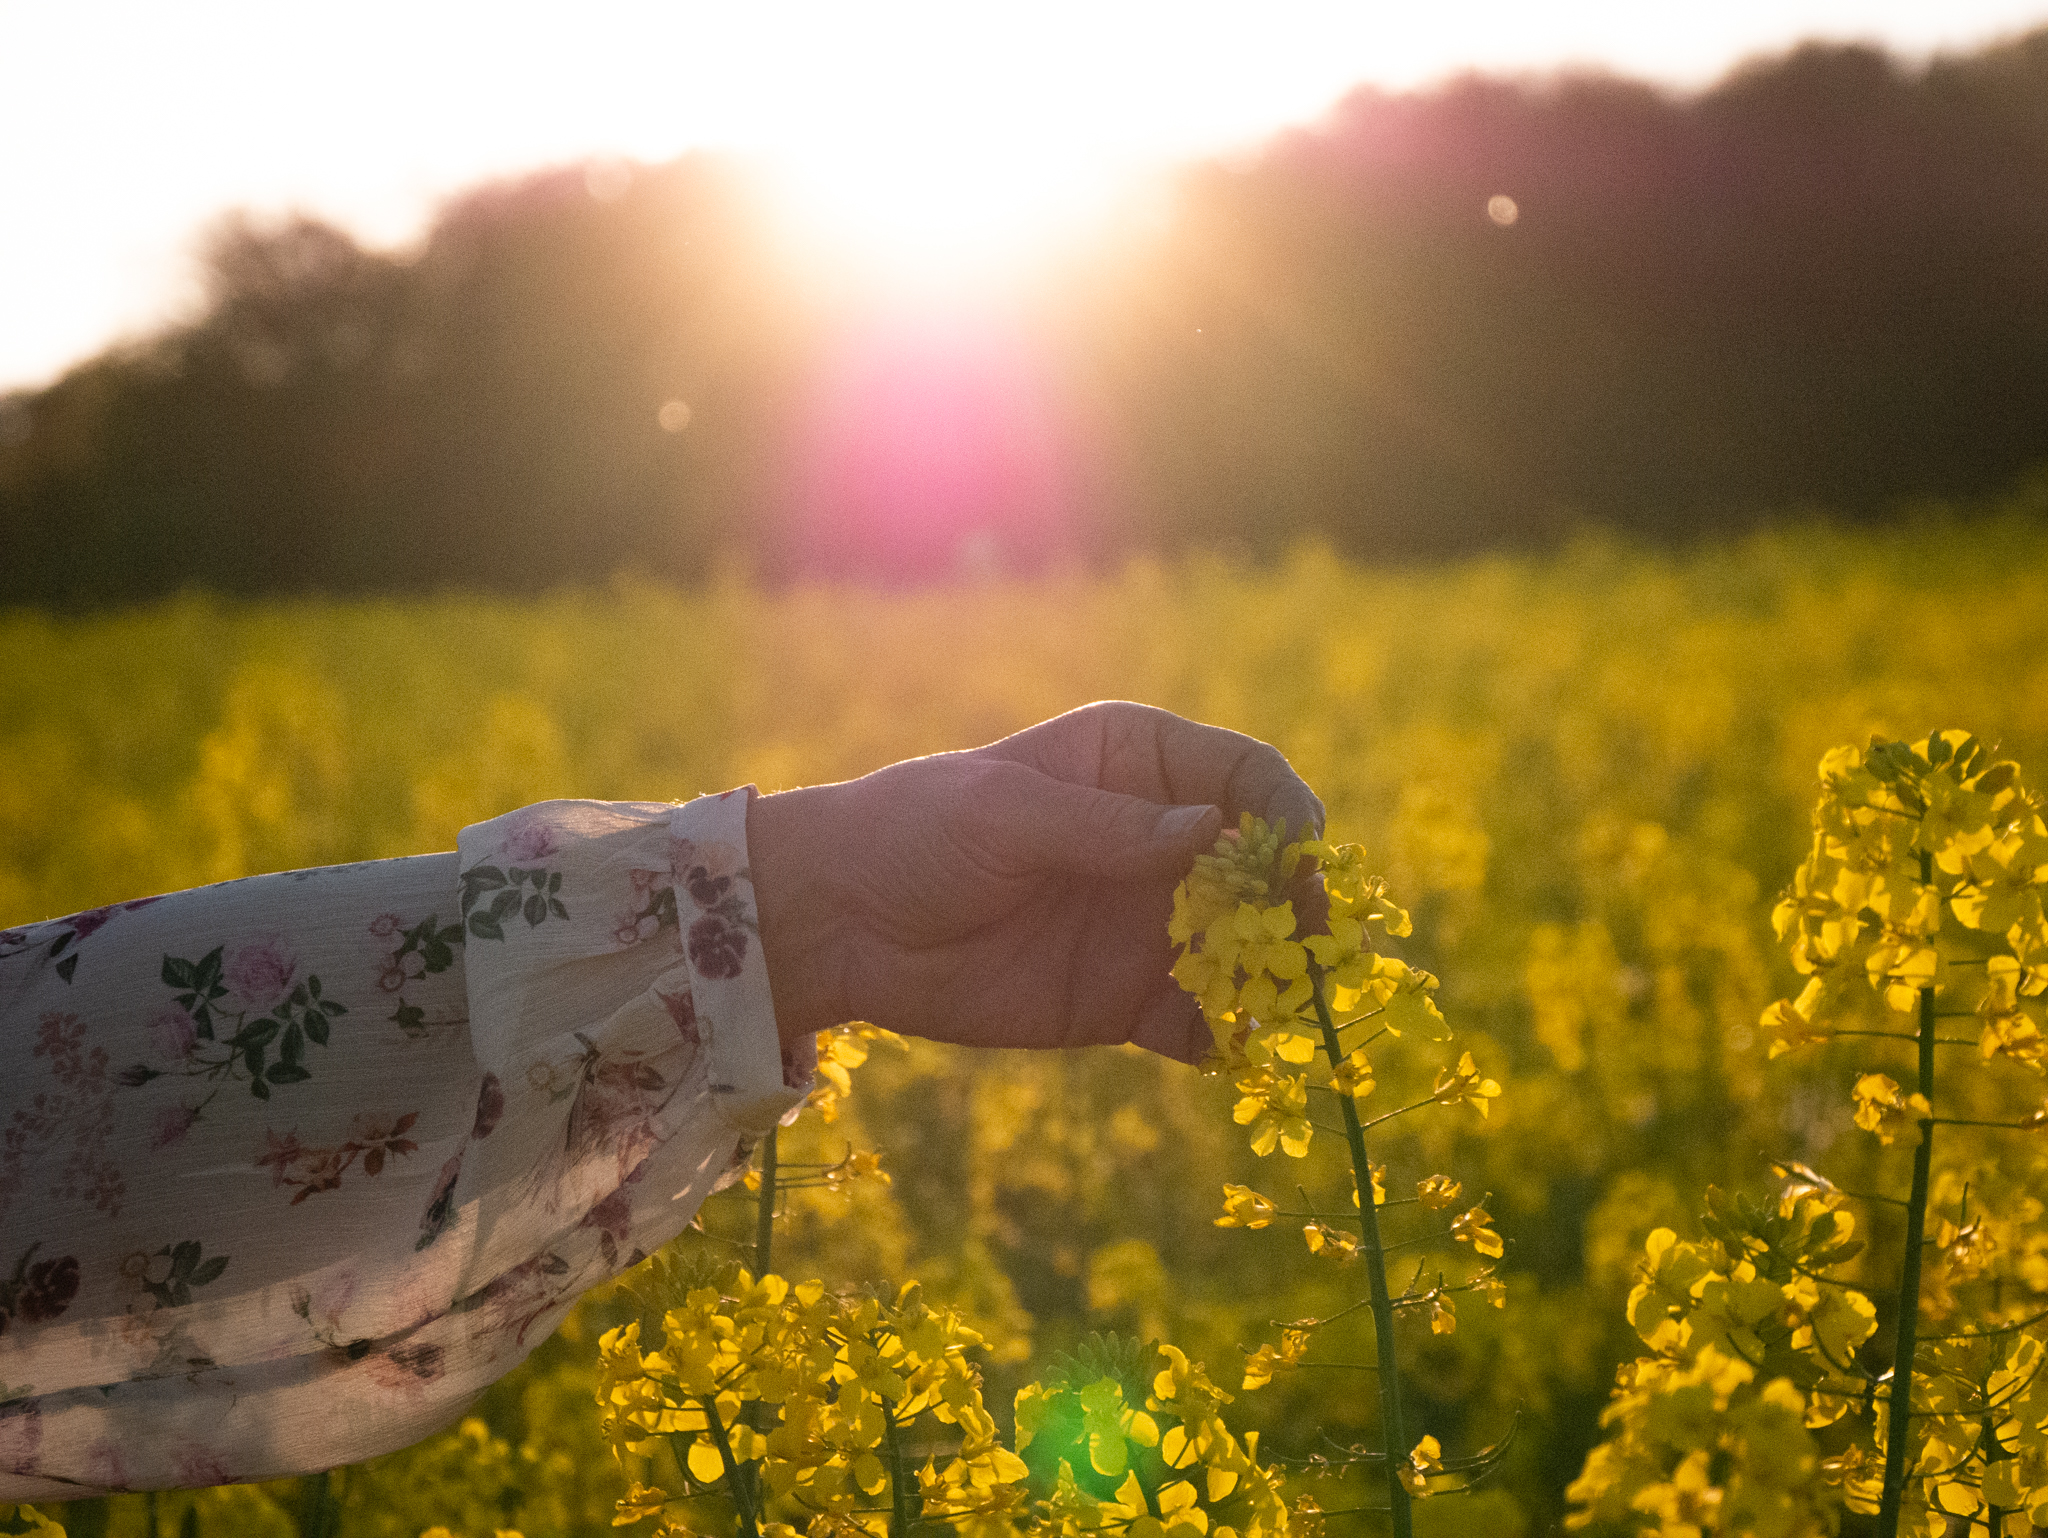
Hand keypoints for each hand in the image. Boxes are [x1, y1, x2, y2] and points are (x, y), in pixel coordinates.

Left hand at [747, 701, 1322, 1061]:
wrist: (840, 923)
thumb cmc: (916, 832)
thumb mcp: (1007, 816)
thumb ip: (1107, 829)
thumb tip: (1213, 834)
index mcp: (1138, 762)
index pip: (1245, 777)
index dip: (1285, 816)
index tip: (1300, 862)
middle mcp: (1162, 839)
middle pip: (1265, 870)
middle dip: (1298, 908)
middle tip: (1307, 951)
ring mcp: (1151, 923)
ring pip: (1246, 950)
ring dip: (1275, 980)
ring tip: (1280, 1012)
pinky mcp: (1128, 999)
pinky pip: (1199, 1021)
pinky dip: (1226, 1039)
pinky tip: (1225, 1052)